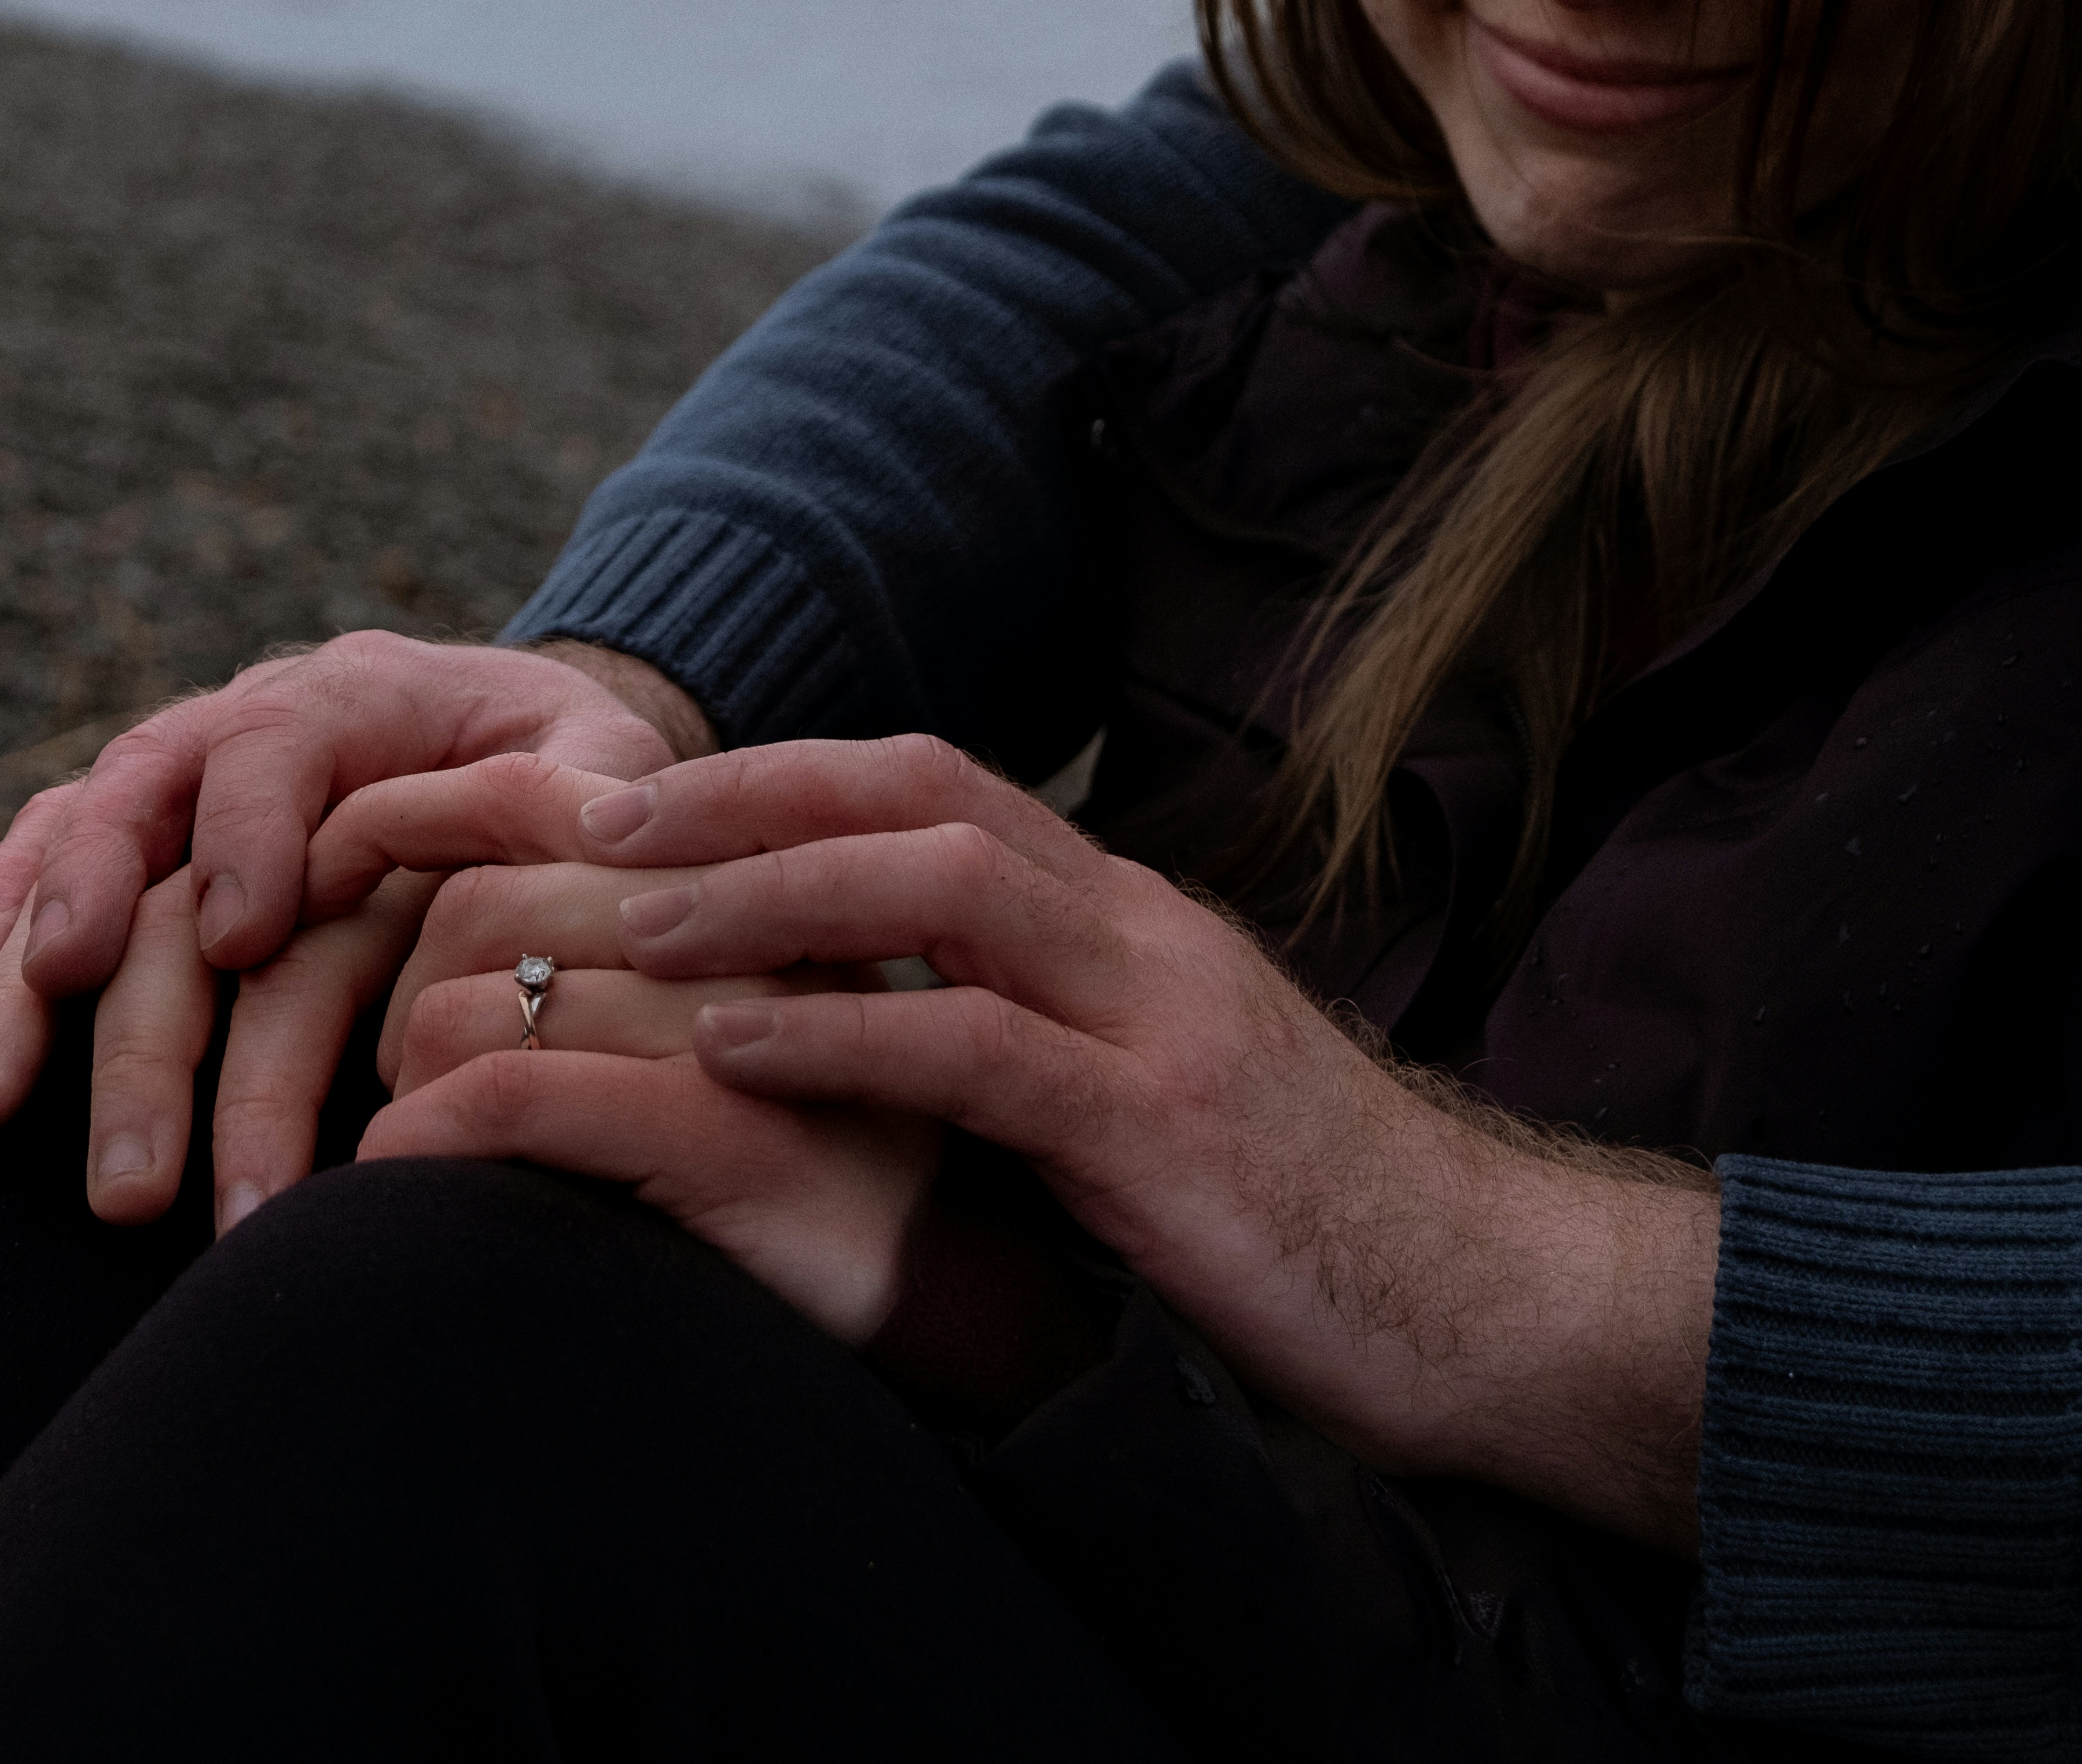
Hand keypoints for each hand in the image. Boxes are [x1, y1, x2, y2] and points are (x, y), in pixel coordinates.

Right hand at [0, 635, 709, 1227]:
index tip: (244, 939)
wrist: (500, 744)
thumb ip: (596, 797)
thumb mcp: (604, 772)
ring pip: (55, 859)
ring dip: (2, 980)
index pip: (272, 742)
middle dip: (96, 946)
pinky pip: (23, 904)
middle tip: (79, 1054)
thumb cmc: (562, 775)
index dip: (247, 832)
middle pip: (136, 814)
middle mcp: (229, 729)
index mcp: (349, 694)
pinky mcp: (121, 860)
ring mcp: (162, 791)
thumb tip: (593, 836)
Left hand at [311, 738, 1722, 1551]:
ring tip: (633, 920)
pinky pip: (978, 1051)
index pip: (937, 790)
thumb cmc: (1302, 1214)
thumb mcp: (1150, 1091)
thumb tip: (885, 1020)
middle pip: (924, 795)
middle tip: (595, 820)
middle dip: (749, 794)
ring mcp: (1160, 1021)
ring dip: (773, 891)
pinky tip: (731, 1050)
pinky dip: (844, 1037)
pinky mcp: (1166, 1133)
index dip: (783, 778)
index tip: (651, 801)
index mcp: (1128, 923)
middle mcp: (1141, 935)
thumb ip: (1038, 1029)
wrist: (1485, 1303)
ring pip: (945, 886)